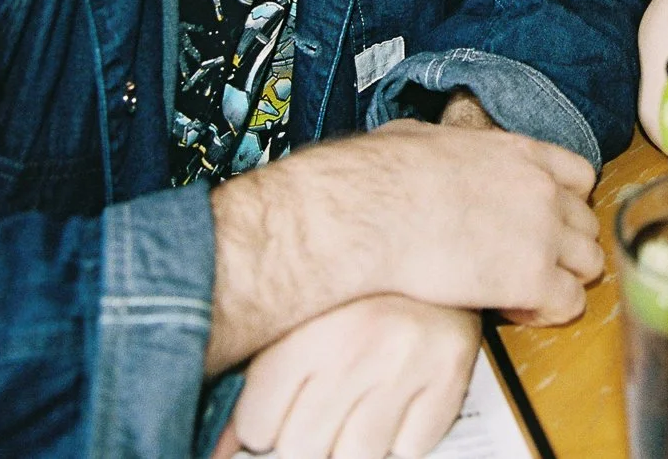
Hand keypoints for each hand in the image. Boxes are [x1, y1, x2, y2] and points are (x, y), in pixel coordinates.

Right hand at [208, 120, 599, 370]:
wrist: (367, 213)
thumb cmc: (378, 175)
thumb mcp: (420, 138)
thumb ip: (447, 147)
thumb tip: (425, 147)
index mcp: (521, 153)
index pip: (580, 176)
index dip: (563, 203)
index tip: (540, 220)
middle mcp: (544, 190)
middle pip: (587, 224)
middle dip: (562, 246)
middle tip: (525, 262)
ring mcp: (544, 234)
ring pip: (590, 265)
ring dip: (561, 280)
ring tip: (521, 291)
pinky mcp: (533, 280)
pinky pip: (570, 305)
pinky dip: (548, 312)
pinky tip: (514, 310)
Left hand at [216, 296, 478, 458]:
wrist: (428, 231)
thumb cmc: (350, 286)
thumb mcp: (293, 321)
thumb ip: (253, 386)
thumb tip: (218, 449)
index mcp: (303, 329)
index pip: (258, 426)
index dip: (264, 424)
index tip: (277, 408)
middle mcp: (355, 346)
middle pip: (304, 448)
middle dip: (305, 437)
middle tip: (318, 408)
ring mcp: (407, 364)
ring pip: (357, 456)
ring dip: (350, 444)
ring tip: (352, 409)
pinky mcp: (449, 378)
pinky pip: (410, 451)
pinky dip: (399, 442)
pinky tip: (393, 405)